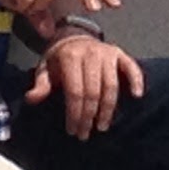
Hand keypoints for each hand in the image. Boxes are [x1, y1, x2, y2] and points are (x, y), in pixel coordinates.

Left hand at [28, 30, 143, 137]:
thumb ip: (40, 84)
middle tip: (85, 134)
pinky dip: (136, 81)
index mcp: (70, 56)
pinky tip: (136, 96)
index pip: (75, 91)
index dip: (74, 113)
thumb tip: (31, 98)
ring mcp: (107, 52)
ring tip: (102, 126)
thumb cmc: (58, 58)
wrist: (73, 36)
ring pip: (111, 85)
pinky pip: (131, 67)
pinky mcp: (119, 53)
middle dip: (89, 116)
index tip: (73, 130)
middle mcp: (91, 53)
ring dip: (107, 109)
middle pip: (93, 91)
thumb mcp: (44, 68)